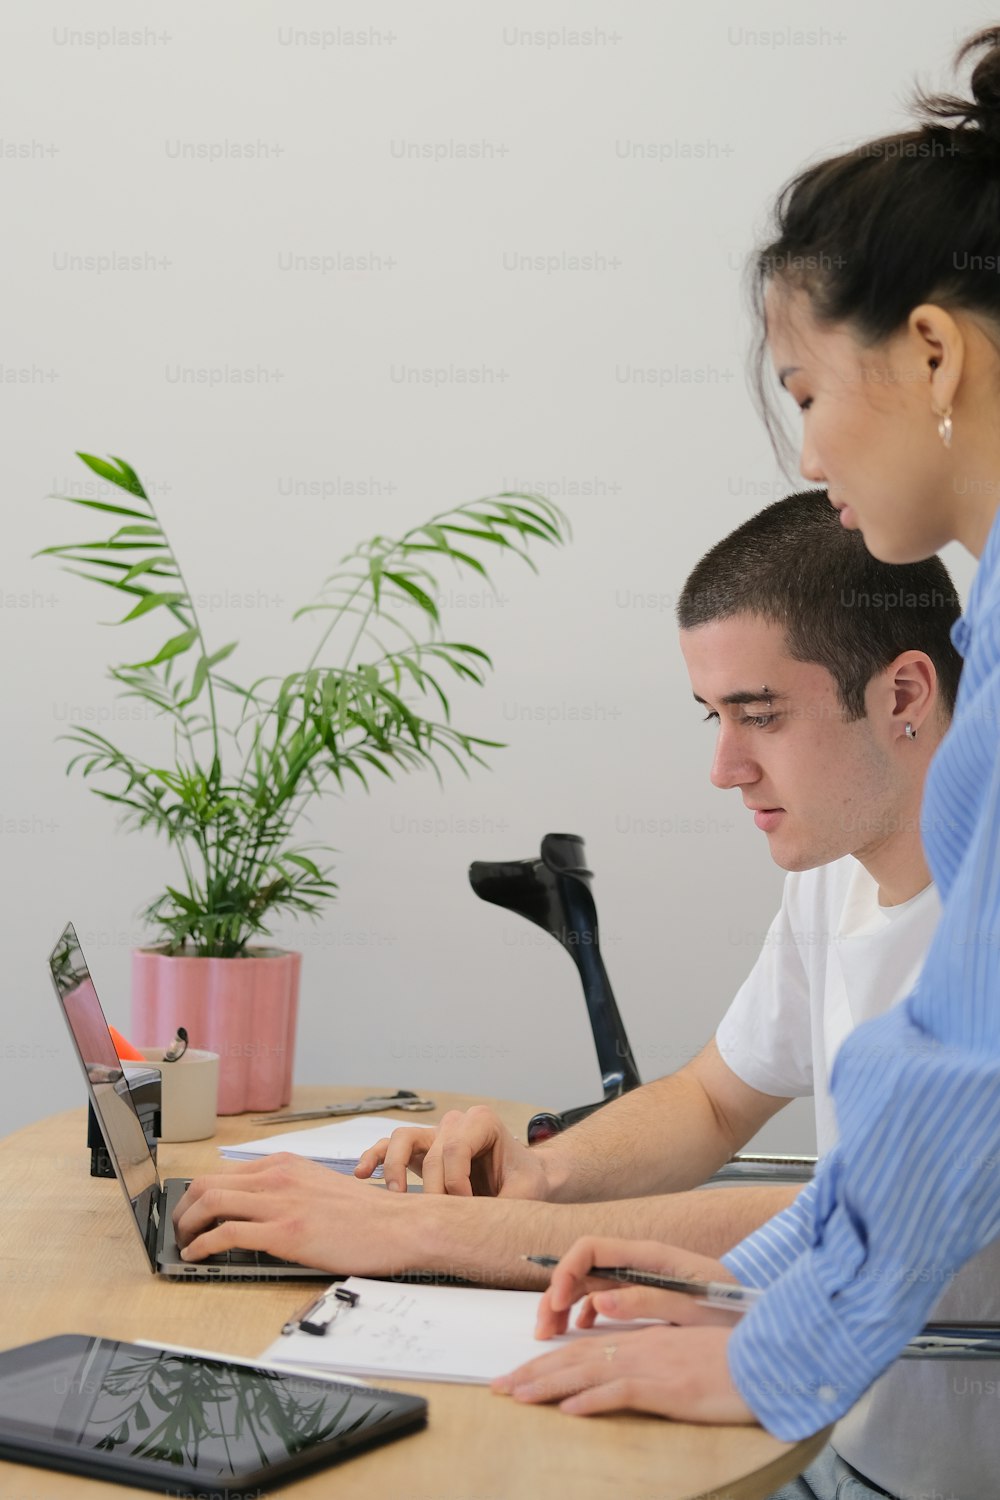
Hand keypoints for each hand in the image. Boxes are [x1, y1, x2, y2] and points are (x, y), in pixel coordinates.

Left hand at [172, 1152, 419, 1274]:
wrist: (398, 1226)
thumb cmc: (365, 1215)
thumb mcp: (319, 1187)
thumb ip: (287, 1191)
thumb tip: (256, 1211)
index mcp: (286, 1165)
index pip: (224, 1173)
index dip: (197, 1194)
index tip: (189, 1211)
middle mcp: (278, 1176)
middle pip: (207, 1183)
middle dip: (183, 1208)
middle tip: (178, 1228)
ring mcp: (281, 1202)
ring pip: (211, 1202)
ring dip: (186, 1225)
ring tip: (182, 1243)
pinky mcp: (285, 1231)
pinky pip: (228, 1233)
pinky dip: (203, 1245)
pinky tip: (198, 1256)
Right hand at [354, 1106, 549, 1197]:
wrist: (524, 1177)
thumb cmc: (525, 1181)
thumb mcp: (525, 1192)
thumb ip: (503, 1205)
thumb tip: (482, 1230)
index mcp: (483, 1122)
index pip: (456, 1148)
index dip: (456, 1183)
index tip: (467, 1208)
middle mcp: (456, 1123)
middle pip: (431, 1151)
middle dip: (433, 1188)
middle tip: (441, 1216)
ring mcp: (435, 1134)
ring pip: (402, 1138)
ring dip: (394, 1166)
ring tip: (394, 1194)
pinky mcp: (420, 1150)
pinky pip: (390, 1147)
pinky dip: (375, 1158)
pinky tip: (362, 1173)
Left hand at [492, 1323, 753, 1423]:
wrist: (765, 1359)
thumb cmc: (729, 1361)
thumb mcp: (683, 1354)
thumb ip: (649, 1359)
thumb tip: (613, 1375)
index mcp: (641, 1340)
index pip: (583, 1350)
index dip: (547, 1363)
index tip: (518, 1377)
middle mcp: (638, 1347)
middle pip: (574, 1359)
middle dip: (533, 1373)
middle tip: (499, 1388)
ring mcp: (651, 1365)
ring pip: (586, 1372)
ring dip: (547, 1385)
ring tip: (516, 1396)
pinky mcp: (666, 1387)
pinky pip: (621, 1391)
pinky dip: (591, 1399)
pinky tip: (568, 1408)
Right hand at [533, 1235, 741, 1338]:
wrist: (761, 1314)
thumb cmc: (732, 1308)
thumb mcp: (691, 1308)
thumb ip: (647, 1301)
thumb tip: (599, 1301)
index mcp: (648, 1255)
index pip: (590, 1248)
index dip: (566, 1271)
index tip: (557, 1304)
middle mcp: (639, 1260)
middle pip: (583, 1266)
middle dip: (556, 1293)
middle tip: (543, 1329)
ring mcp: (641, 1276)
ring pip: (589, 1282)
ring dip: (565, 1305)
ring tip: (552, 1333)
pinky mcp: (645, 1292)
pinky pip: (603, 1295)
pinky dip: (585, 1311)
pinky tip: (581, 1330)